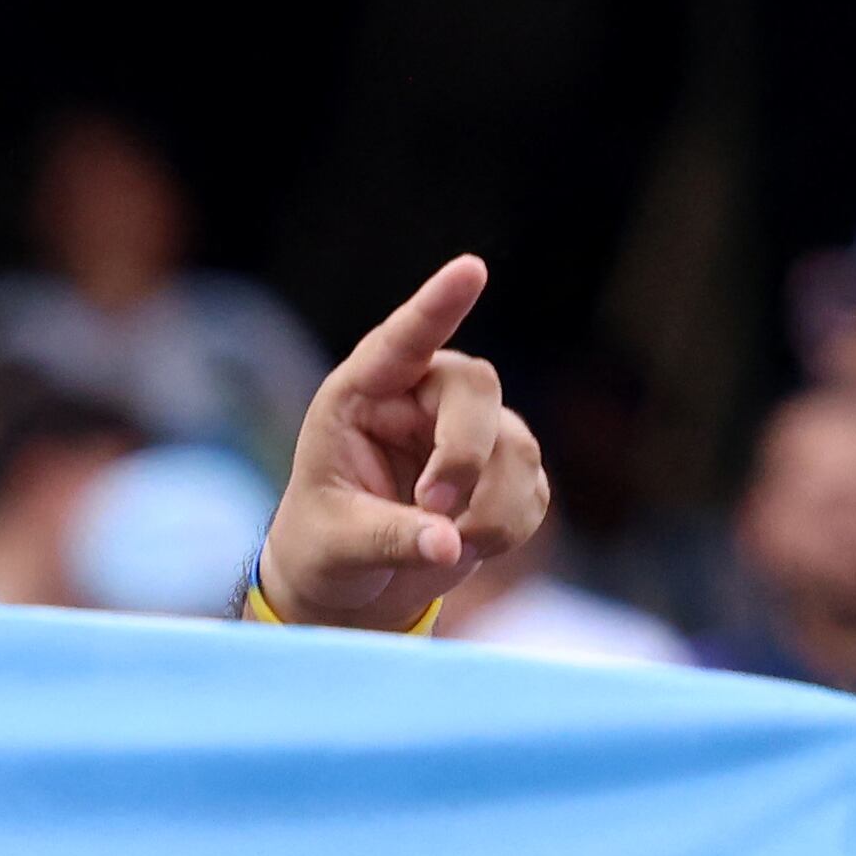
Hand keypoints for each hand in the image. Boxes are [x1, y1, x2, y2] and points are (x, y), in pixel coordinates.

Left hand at [259, 258, 547, 631]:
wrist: (353, 585)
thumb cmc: (324, 547)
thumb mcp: (337, 546)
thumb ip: (390, 539)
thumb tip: (450, 546)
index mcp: (363, 395)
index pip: (402, 341)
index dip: (437, 306)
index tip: (470, 270)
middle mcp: (422, 398)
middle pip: (476, 389)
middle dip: (465, 454)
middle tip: (434, 507)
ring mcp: (473, 429)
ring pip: (514, 447)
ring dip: (488, 509)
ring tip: (442, 546)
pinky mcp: (507, 468)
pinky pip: (532, 490)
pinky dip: (505, 528)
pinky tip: (464, 545)